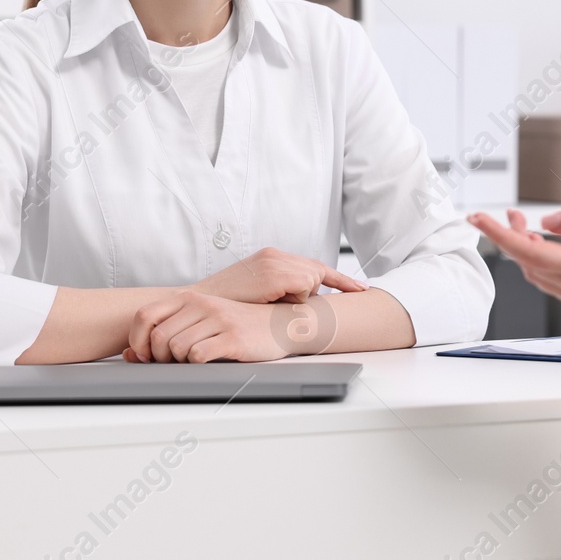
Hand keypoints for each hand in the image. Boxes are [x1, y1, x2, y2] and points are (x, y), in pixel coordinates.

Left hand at [125, 289, 330, 362]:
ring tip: (193, 361)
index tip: (145, 355)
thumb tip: (129, 355)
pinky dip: (197, 364)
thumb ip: (166, 333)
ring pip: (176, 347)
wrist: (279, 324)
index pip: (144, 315)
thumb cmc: (236, 326)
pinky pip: (199, 355)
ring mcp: (218, 319)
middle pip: (158, 337)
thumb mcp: (200, 322)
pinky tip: (208, 361)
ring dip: (179, 362)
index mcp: (190, 298)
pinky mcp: (233, 337)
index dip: (137, 340)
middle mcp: (202, 304)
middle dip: (158, 357)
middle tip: (172, 363)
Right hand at [195, 246, 366, 305]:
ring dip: (300, 296)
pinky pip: (303, 287)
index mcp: (272, 257)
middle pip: (317, 272)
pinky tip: (273, 299)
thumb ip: (281, 290)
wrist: (199, 303)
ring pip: (312, 280)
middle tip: (339, 294)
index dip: (339, 279)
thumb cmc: (227, 303)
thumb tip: (303, 305)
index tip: (361, 287)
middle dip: (325, 287)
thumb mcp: (258, 292)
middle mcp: (277, 255)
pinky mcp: (276, 274)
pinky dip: (295, 297)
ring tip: (273, 300)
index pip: (313, 266)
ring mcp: (276, 262)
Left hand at [468, 206, 560, 347]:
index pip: (529, 253)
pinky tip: (546, 243)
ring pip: (540, 274)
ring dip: (525, 249)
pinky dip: (541, 261)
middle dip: (510, 237)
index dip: (499, 234)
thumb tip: (546, 223)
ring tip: (523, 222)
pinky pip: (555, 281)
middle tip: (507, 212)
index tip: (478, 218)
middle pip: (529, 265)